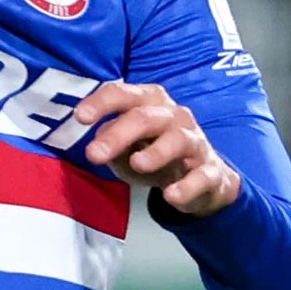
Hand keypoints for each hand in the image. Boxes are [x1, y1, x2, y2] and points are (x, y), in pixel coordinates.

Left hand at [68, 81, 240, 217]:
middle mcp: (174, 116)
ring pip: (178, 140)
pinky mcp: (209, 171)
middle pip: (146, 117)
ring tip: (137, 163)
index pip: (124, 94)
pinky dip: (187, 186)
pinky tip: (170, 195)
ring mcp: (195, 142)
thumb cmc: (156, 154)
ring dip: (156, 152)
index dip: (102, 102)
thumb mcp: (126, 147)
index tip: (80, 116)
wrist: (203, 179)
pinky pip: (201, 176)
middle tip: (94, 154)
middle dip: (119, 134)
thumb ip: (109, 142)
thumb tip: (97, 142)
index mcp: (149, 103)